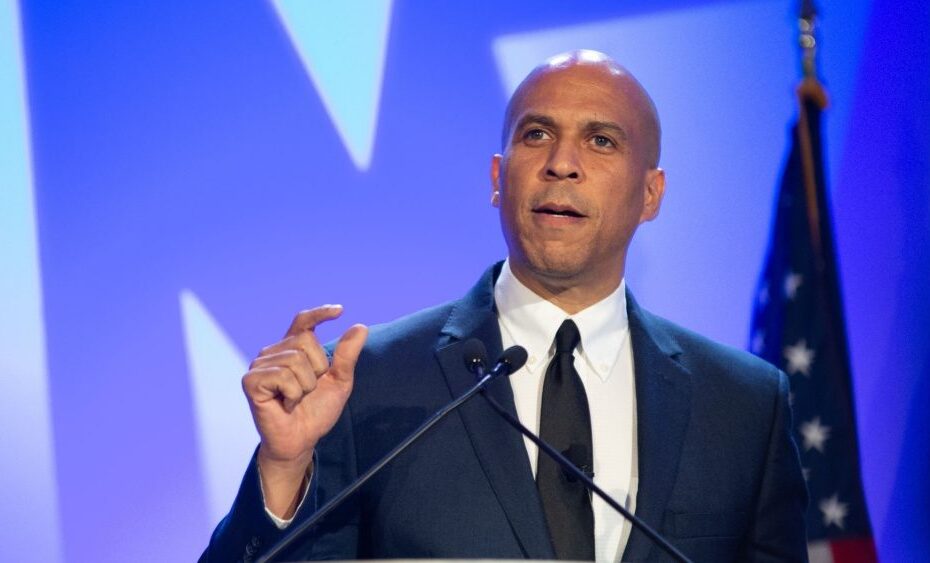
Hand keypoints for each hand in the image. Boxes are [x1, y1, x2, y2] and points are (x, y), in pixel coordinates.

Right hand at [242, 305, 367, 516]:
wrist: (301, 440)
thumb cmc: (316, 411)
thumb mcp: (339, 381)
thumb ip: (346, 355)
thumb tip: (360, 327)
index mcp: (293, 349)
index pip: (303, 322)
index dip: (319, 314)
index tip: (340, 311)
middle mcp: (273, 352)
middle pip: (305, 341)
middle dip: (316, 370)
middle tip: (307, 391)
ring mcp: (259, 365)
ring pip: (295, 360)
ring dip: (305, 386)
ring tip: (296, 399)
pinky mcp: (251, 381)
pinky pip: (282, 376)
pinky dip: (292, 393)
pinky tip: (285, 404)